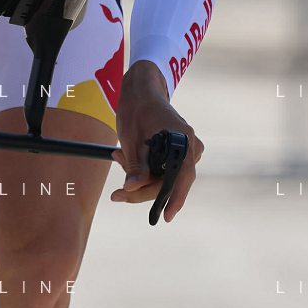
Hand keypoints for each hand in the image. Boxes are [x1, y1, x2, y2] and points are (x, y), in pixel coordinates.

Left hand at [110, 60, 203, 221]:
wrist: (141, 91)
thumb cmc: (136, 109)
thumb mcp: (130, 139)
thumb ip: (135, 166)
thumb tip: (132, 189)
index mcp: (181, 138)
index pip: (182, 176)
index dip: (174, 198)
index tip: (166, 216)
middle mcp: (190, 145)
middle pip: (170, 181)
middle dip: (143, 187)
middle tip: (117, 192)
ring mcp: (187, 149)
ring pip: (165, 177)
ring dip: (142, 176)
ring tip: (119, 157)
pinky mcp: (180, 152)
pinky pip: (165, 170)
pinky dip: (147, 170)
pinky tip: (126, 157)